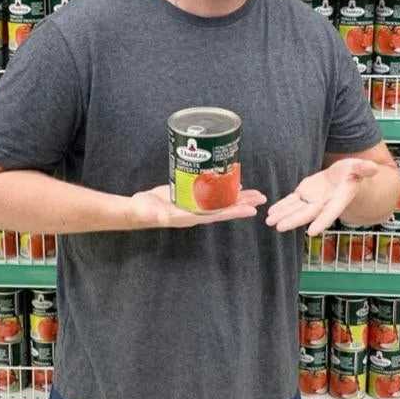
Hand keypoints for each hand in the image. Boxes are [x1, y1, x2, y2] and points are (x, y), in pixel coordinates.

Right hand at [127, 185, 267, 229]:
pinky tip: (232, 182)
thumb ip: (153, 214)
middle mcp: (197, 211)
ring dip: (238, 196)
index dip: (235, 212)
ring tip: (254, 192)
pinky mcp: (190, 195)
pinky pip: (211, 192)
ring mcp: (195, 204)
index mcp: (191, 216)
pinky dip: (223, 187)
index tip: (253, 210)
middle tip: (262, 197)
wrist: (137, 209)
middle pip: (225, 207)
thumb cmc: (142, 212)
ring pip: (221, 200)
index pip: (217, 214)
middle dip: (243, 202)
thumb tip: (158, 215)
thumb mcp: (148, 213)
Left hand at [265, 159, 381, 235]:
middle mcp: (323, 203)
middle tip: (280, 227)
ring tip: (269, 222)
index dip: (321, 222)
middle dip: (293, 220)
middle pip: (307, 214)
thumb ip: (364, 169)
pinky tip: (270, 213)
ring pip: (296, 210)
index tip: (312, 232)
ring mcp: (312, 200)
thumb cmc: (354, 172)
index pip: (330, 212)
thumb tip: (374, 168)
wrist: (344, 177)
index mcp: (338, 199)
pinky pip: (291, 202)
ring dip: (282, 216)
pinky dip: (281, 207)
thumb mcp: (359, 168)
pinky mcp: (304, 195)